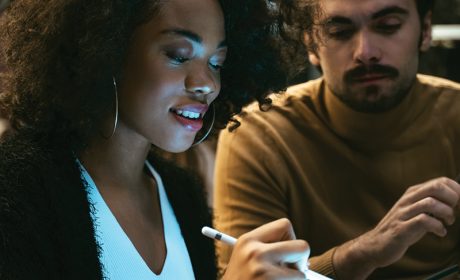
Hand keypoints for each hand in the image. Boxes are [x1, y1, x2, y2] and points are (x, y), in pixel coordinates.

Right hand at [223, 218, 309, 279]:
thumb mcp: (246, 257)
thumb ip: (269, 249)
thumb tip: (305, 257)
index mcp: (248, 240)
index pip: (285, 225)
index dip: (291, 239)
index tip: (286, 253)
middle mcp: (254, 253)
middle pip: (302, 246)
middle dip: (301, 260)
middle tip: (293, 271)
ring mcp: (262, 272)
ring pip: (302, 273)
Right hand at [334, 177, 459, 278]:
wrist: (376, 244)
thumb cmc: (401, 228)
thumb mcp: (416, 212)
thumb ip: (431, 204)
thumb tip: (455, 199)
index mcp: (412, 193)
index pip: (440, 181)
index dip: (456, 190)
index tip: (459, 202)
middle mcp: (407, 200)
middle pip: (435, 187)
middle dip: (452, 198)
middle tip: (453, 211)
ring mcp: (403, 213)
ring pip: (430, 203)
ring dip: (446, 213)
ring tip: (448, 222)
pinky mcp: (401, 228)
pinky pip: (423, 221)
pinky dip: (438, 227)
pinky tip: (440, 233)